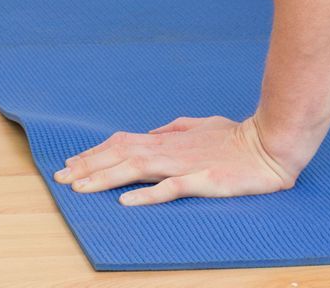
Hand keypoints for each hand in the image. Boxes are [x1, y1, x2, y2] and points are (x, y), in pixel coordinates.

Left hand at [50, 114, 298, 206]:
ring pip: (135, 170)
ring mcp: (184, 165)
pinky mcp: (202, 181)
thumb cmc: (237, 137)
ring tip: (79, 188)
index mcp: (167, 139)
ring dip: (104, 178)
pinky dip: (146, 195)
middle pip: (119, 155)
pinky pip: (169, 189)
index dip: (95, 153)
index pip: (121, 143)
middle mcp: (169, 150)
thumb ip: (175, 129)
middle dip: (87, 166)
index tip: (72, 163)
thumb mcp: (201, 127)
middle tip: (59, 177)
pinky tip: (125, 202)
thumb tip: (152, 133)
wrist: (270, 143)